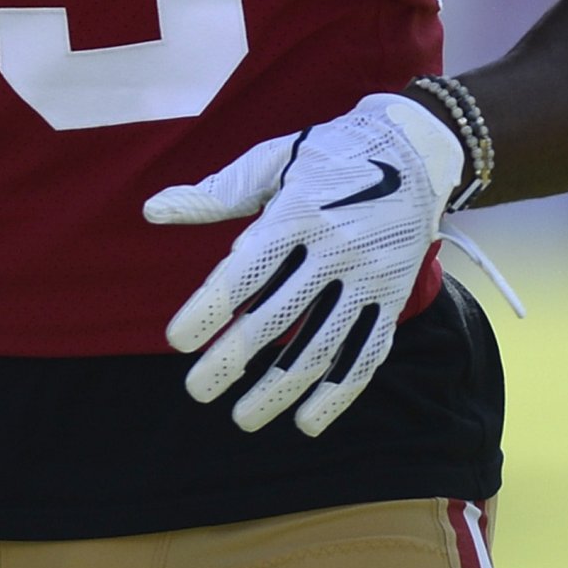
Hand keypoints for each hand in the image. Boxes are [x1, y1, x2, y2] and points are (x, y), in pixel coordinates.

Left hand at [140, 92, 463, 437]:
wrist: (414, 146)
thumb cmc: (327, 154)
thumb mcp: (271, 161)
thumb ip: (214, 195)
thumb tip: (152, 212)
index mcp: (296, 213)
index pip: (245, 271)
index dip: (210, 308)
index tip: (178, 341)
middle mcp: (335, 248)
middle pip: (278, 317)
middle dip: (233, 360)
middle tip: (197, 390)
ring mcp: (369, 275)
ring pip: (322, 346)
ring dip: (280, 388)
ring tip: (242, 418)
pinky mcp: (394, 294)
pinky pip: (368, 352)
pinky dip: (339, 392)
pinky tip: (307, 421)